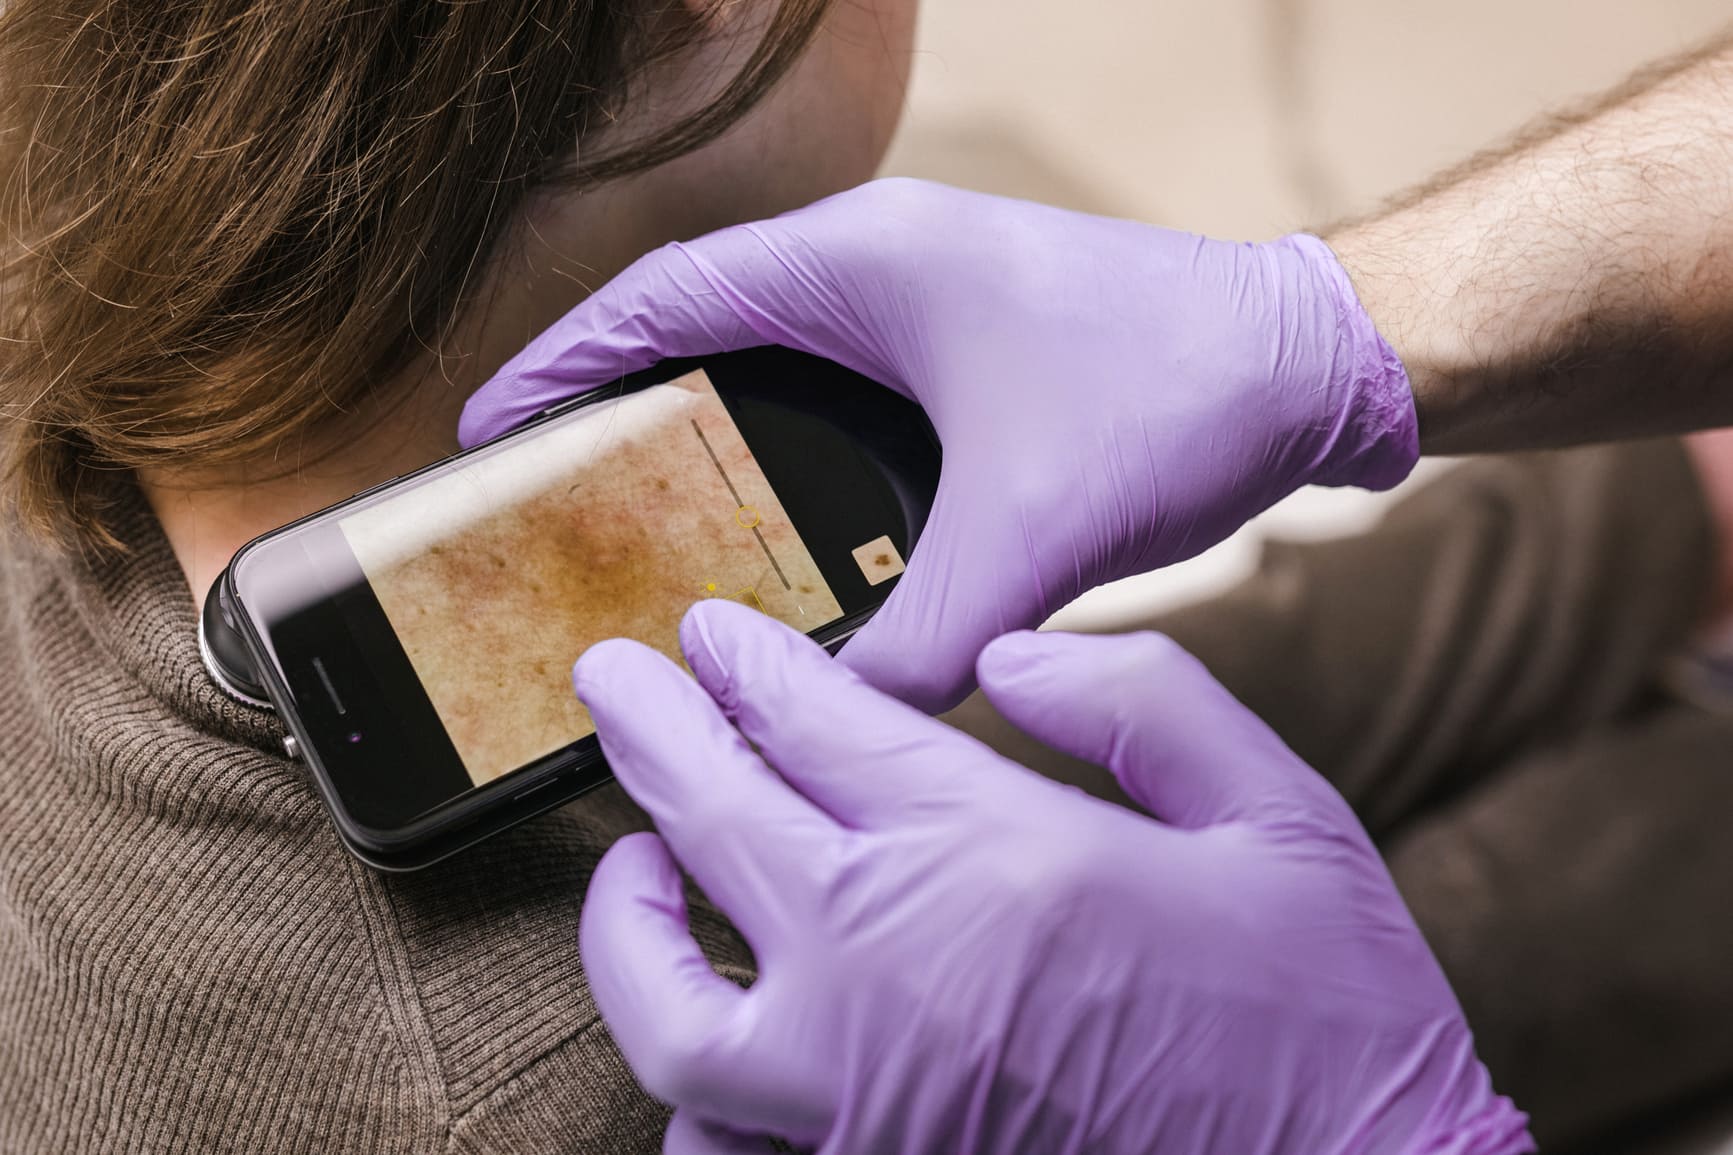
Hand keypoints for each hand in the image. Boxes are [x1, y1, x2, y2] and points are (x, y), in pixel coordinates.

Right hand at [462, 179, 1418, 711]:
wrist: (1315, 359)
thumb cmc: (1182, 394)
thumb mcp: (1033, 531)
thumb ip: (926, 637)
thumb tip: (842, 719)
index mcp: (866, 265)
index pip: (665, 300)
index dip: (563, 364)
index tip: (486, 429)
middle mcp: (882, 264)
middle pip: (700, 323)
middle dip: (614, 399)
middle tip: (543, 489)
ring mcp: (926, 299)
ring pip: (769, 355)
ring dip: (699, 421)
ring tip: (632, 512)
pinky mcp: (966, 345)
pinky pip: (836, 385)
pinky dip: (785, 443)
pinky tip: (772, 524)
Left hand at [574, 600, 1530, 1154]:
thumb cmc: (1329, 1016)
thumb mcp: (1275, 811)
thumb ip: (1138, 701)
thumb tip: (1006, 660)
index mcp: (996, 854)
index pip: (815, 724)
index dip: (747, 665)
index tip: (706, 633)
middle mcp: (897, 970)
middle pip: (712, 821)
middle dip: (648, 732)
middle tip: (611, 680)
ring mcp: (862, 1095)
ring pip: (666, 1005)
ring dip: (629, 920)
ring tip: (634, 866)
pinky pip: (720, 1134)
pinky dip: (694, 1081)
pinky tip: (714, 1033)